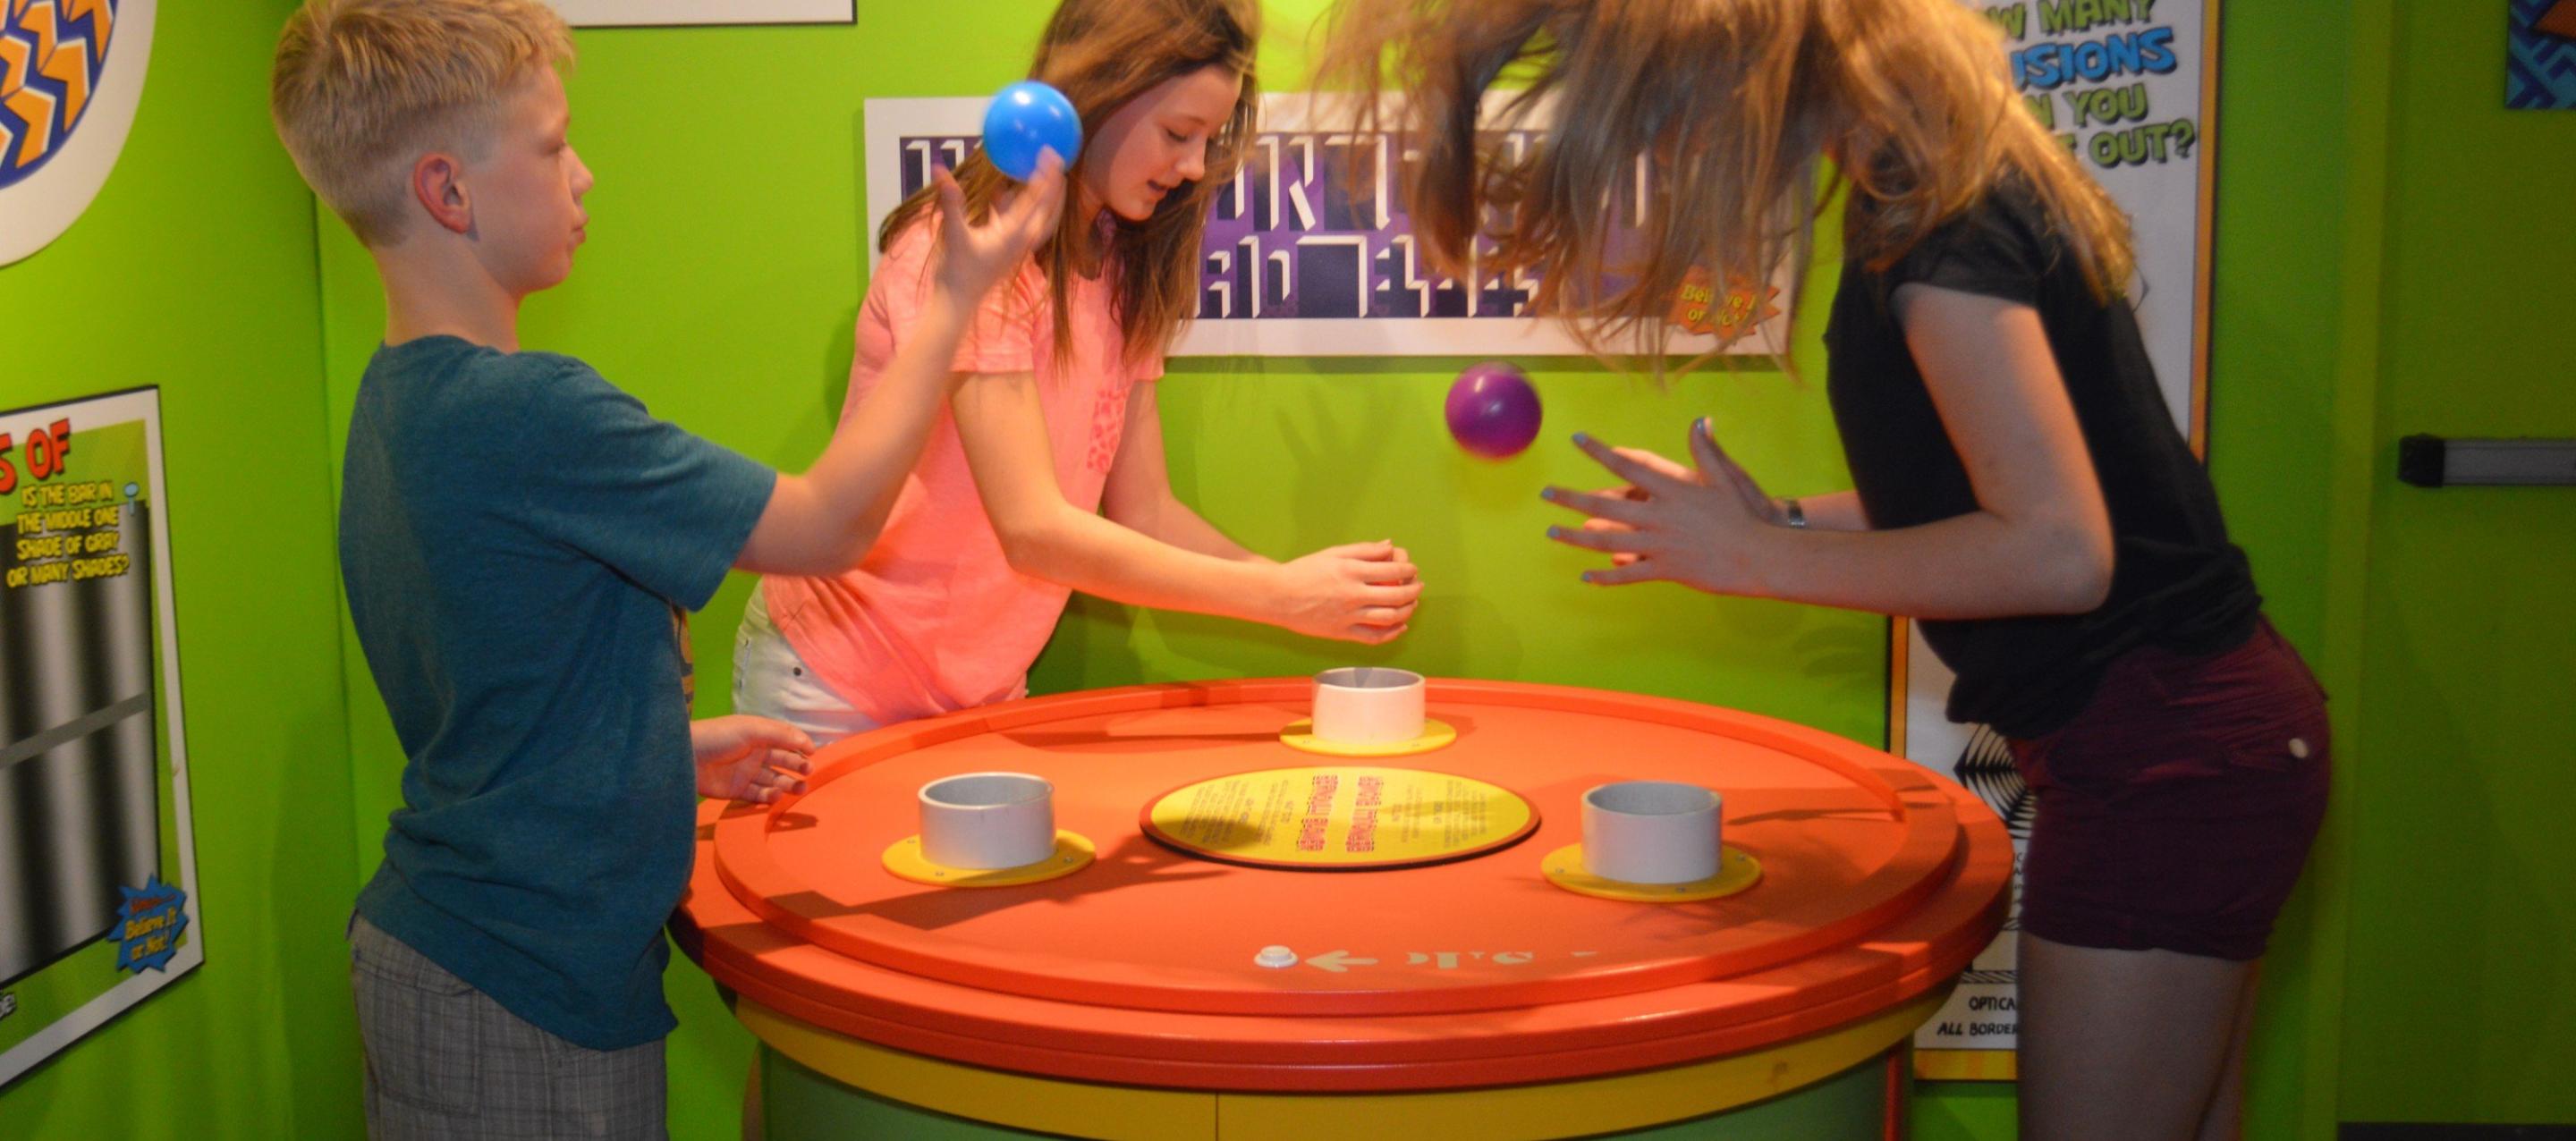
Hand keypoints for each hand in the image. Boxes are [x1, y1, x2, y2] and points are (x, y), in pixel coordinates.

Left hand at [690, 715, 814, 804]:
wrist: (685, 757)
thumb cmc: (719, 737)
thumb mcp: (751, 729)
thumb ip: (780, 735)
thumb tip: (808, 743)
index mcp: (759, 735)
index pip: (786, 740)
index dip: (800, 745)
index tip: (813, 753)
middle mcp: (755, 753)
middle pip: (783, 761)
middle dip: (798, 766)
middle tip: (808, 772)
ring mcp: (747, 773)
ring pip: (774, 780)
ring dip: (789, 784)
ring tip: (800, 789)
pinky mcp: (737, 791)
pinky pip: (759, 796)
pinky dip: (769, 797)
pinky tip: (775, 795)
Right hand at [931, 150, 1066, 300]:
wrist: (958, 301)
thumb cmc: (958, 271)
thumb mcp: (953, 233)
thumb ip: (951, 201)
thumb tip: (939, 169)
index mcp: (1016, 233)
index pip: (1038, 199)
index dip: (1046, 175)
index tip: (1051, 154)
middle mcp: (1022, 239)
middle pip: (1048, 208)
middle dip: (1055, 186)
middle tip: (1057, 162)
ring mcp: (1016, 245)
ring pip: (1036, 216)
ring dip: (1041, 197)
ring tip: (1040, 175)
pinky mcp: (1006, 248)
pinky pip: (1017, 221)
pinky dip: (1016, 206)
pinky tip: (1003, 192)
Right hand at [1269, 540, 1422, 643]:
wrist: (1278, 596)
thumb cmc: (1304, 571)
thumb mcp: (1333, 553)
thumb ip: (1364, 550)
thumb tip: (1390, 546)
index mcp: (1351, 571)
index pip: (1392, 571)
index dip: (1409, 571)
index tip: (1412, 570)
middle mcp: (1353, 594)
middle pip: (1396, 595)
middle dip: (1414, 591)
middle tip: (1418, 587)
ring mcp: (1348, 615)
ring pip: (1389, 617)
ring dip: (1407, 611)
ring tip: (1412, 605)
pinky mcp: (1342, 632)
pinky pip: (1373, 637)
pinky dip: (1391, 634)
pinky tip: (1399, 627)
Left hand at [1540, 419, 1783, 592]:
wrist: (1761, 554)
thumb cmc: (1746, 513)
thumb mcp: (1727, 476)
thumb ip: (1706, 449)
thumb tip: (1700, 419)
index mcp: (1672, 489)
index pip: (1628, 467)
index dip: (1601, 452)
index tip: (1578, 439)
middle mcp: (1660, 516)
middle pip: (1606, 507)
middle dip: (1572, 499)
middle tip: (1546, 494)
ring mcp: (1661, 545)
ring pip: (1609, 541)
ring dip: (1577, 537)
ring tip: (1552, 532)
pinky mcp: (1667, 569)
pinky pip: (1630, 574)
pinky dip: (1607, 577)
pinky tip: (1586, 576)